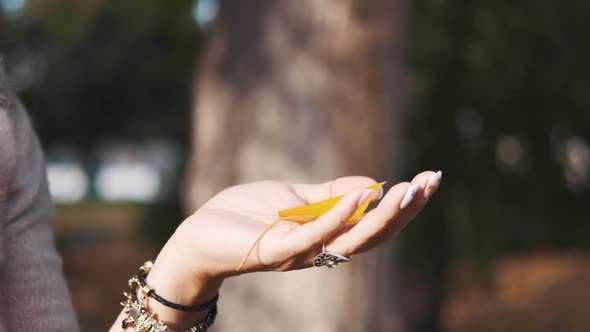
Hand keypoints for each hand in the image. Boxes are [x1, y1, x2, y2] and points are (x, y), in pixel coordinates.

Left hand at [126, 172, 440, 329]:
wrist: (201, 232)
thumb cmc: (247, 215)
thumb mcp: (294, 196)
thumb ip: (330, 193)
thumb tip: (372, 185)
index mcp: (327, 234)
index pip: (374, 223)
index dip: (403, 205)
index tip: (430, 179)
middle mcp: (320, 249)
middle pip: (372, 235)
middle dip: (404, 211)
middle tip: (431, 184)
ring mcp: (300, 253)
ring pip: (350, 240)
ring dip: (382, 216)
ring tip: (407, 191)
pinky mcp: (276, 251)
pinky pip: (313, 236)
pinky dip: (338, 216)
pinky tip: (361, 194)